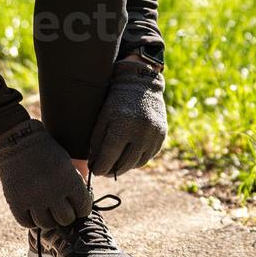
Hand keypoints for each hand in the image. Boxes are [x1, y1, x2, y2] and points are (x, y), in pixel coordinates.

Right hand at [0, 118, 91, 228]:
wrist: (17, 138)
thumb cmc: (45, 150)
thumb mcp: (66, 163)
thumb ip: (74, 185)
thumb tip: (80, 208)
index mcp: (68, 180)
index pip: (83, 208)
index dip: (81, 209)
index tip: (76, 207)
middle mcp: (52, 191)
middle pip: (65, 220)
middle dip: (65, 215)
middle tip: (60, 209)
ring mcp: (32, 198)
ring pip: (46, 224)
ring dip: (48, 219)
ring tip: (46, 210)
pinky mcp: (15, 201)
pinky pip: (26, 223)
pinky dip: (31, 220)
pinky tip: (33, 211)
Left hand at [87, 59, 166, 177]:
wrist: (141, 84)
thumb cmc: (116, 100)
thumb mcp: (103, 117)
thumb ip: (97, 141)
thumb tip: (94, 164)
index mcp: (123, 125)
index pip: (109, 156)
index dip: (100, 167)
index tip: (94, 172)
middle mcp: (141, 132)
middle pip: (124, 163)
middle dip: (111, 171)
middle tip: (103, 172)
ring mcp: (154, 135)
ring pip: (137, 163)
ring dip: (125, 167)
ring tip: (114, 166)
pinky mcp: (162, 136)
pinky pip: (148, 156)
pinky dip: (137, 160)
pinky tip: (128, 158)